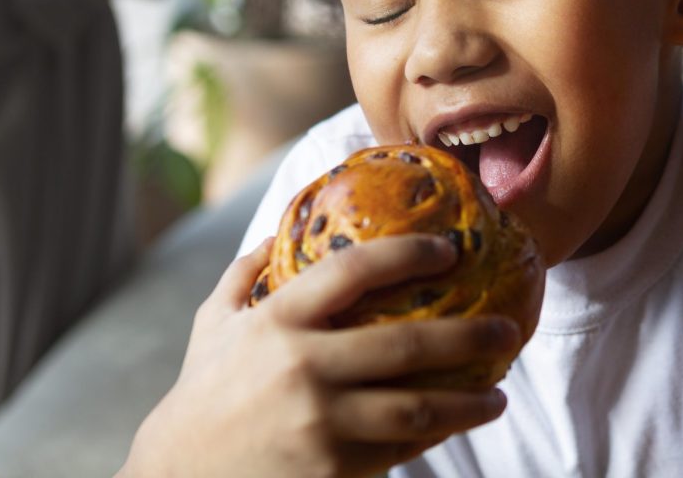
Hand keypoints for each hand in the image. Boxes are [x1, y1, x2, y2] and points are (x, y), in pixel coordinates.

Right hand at [120, 234, 518, 477]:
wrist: (175, 477)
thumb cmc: (200, 393)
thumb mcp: (212, 323)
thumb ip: (245, 273)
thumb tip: (279, 230)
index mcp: (276, 320)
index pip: (353, 270)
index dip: (408, 254)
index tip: (449, 249)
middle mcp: (303, 367)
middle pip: (406, 346)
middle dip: (468, 336)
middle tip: (507, 330)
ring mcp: (320, 424)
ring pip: (415, 410)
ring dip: (467, 403)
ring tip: (498, 396)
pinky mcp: (332, 471)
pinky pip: (398, 451)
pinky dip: (432, 437)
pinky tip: (454, 426)